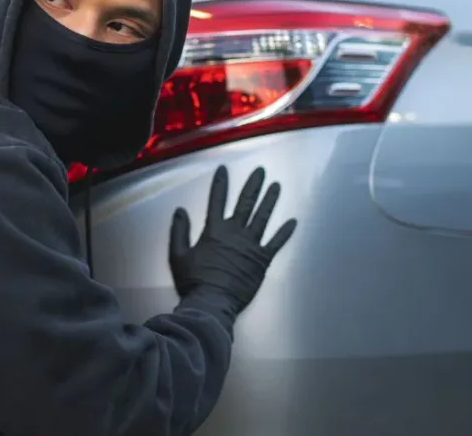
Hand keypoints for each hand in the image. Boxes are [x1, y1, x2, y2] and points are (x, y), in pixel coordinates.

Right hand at [168, 165, 295, 312]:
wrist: (212, 302)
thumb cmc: (194, 281)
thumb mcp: (178, 255)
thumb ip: (179, 231)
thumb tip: (180, 211)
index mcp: (214, 231)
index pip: (217, 201)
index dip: (220, 184)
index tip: (224, 169)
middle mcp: (234, 233)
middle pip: (246, 203)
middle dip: (253, 185)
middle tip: (261, 171)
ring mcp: (251, 245)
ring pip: (263, 217)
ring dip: (270, 201)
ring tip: (277, 186)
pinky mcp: (262, 260)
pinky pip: (276, 243)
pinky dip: (285, 232)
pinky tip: (293, 221)